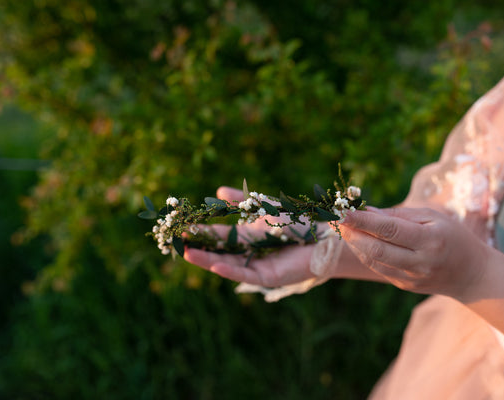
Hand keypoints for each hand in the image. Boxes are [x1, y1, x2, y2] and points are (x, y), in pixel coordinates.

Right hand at [184, 186, 318, 286]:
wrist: (327, 236)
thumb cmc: (301, 222)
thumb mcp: (266, 208)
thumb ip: (243, 202)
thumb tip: (219, 190)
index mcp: (248, 237)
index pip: (219, 236)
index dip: (202, 232)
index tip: (183, 227)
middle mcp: (250, 253)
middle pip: (218, 251)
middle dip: (198, 247)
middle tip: (176, 241)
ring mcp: (258, 265)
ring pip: (227, 264)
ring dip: (207, 259)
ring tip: (186, 253)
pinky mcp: (269, 276)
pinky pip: (245, 274)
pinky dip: (229, 270)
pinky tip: (214, 264)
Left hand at [339, 207, 487, 297]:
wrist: (472, 274)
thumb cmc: (453, 236)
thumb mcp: (433, 217)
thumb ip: (399, 215)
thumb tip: (367, 211)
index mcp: (431, 241)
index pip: (390, 230)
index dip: (363, 221)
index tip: (343, 211)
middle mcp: (420, 262)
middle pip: (377, 249)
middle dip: (352, 234)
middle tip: (335, 219)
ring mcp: (411, 278)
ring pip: (374, 261)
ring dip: (354, 244)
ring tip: (341, 228)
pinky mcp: (404, 286)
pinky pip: (378, 268)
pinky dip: (364, 253)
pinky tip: (355, 241)